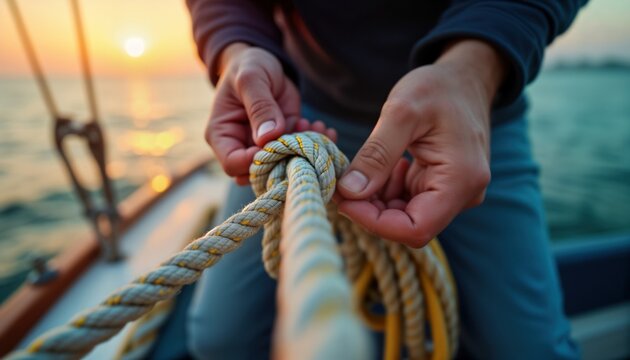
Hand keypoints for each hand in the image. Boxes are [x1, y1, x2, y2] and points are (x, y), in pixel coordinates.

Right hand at [206, 44, 335, 184]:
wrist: (263, 62)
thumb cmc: (248, 67)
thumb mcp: (251, 80)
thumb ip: (259, 107)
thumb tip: (268, 137)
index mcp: (221, 135)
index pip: (233, 164)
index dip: (255, 161)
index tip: (277, 144)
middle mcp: (240, 146)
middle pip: (259, 173)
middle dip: (284, 160)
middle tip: (305, 139)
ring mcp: (263, 147)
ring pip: (282, 166)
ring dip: (303, 152)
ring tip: (316, 128)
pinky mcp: (283, 142)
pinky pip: (298, 153)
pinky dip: (313, 144)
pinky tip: (321, 128)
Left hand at [336, 40, 505, 246]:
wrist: (464, 78)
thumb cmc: (438, 88)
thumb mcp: (401, 112)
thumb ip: (376, 155)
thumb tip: (349, 192)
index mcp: (461, 181)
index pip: (415, 228)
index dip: (375, 222)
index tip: (343, 200)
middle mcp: (463, 195)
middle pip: (409, 225)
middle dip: (371, 210)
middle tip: (342, 184)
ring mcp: (454, 193)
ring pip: (405, 216)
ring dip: (376, 200)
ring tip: (359, 171)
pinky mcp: (442, 187)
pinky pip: (409, 202)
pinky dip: (387, 191)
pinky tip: (379, 168)